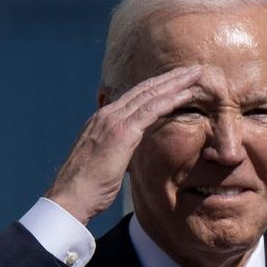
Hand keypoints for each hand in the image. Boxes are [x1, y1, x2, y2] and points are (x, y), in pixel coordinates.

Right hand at [45, 65, 202, 224]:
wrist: (70, 197)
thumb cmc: (85, 188)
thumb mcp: (101, 163)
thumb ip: (113, 152)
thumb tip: (122, 156)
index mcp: (101, 121)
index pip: (133, 98)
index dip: (156, 87)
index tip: (175, 82)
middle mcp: (106, 115)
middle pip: (144, 90)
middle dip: (170, 78)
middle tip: (192, 69)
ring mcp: (113, 121)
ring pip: (150, 94)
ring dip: (176, 83)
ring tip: (197, 74)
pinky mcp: (122, 133)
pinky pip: (151, 110)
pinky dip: (171, 99)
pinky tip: (187, 93)